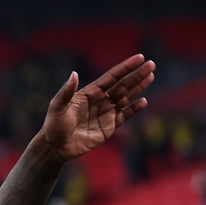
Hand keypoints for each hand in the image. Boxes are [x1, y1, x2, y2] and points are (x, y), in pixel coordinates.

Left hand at [36, 55, 154, 162]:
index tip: (139, 57)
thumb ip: (66, 91)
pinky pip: (124, 115)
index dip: (125, 67)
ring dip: (139, 88)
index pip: (111, 77)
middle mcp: (100, 100)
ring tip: (150, 76)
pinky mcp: (108, 127)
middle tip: (151, 64)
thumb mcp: (57, 106)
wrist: (55, 147)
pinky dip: (134, 109)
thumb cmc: (54, 125)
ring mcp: (105, 113)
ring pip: (126, 98)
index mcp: (90, 93)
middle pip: (122, 85)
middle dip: (137, 75)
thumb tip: (74, 74)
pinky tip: (144, 101)